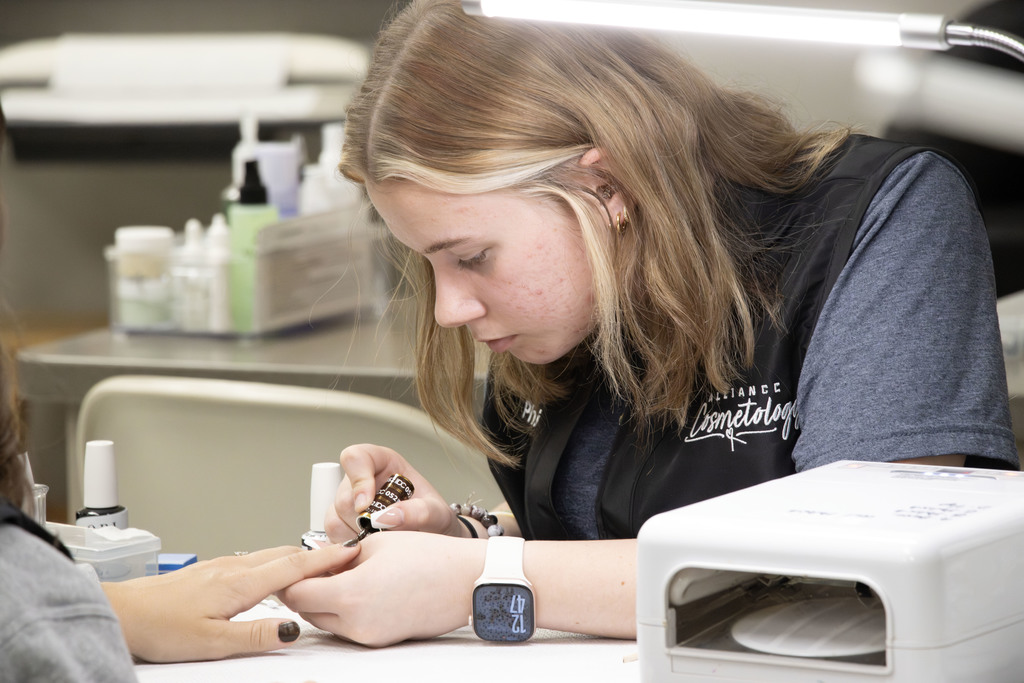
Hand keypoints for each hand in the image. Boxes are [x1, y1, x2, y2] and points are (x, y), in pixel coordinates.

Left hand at [102, 544, 357, 661]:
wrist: (122, 612)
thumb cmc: (159, 626)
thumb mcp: (211, 643)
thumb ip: (255, 634)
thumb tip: (292, 629)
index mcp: (239, 583)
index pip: (294, 566)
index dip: (325, 559)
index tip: (350, 552)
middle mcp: (233, 567)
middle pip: (286, 554)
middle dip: (318, 553)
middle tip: (344, 555)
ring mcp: (221, 566)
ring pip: (270, 555)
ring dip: (298, 556)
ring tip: (318, 561)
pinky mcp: (211, 571)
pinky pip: (255, 559)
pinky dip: (277, 561)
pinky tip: (275, 571)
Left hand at [278, 531, 485, 645]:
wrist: (467, 581)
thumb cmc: (430, 557)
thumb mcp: (376, 544)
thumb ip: (338, 557)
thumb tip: (318, 560)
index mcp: (351, 594)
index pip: (298, 594)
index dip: (291, 578)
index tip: (294, 564)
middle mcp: (356, 624)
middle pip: (307, 612)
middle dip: (306, 590)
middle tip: (316, 567)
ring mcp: (369, 637)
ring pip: (327, 622)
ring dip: (325, 601)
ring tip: (342, 574)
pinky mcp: (381, 641)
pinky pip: (348, 628)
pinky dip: (345, 610)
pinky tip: (362, 587)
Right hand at [327, 444, 465, 542]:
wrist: (433, 539)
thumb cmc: (434, 519)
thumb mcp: (437, 513)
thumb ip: (420, 512)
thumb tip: (388, 518)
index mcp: (382, 463)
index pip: (355, 457)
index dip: (358, 479)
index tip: (366, 504)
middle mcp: (360, 481)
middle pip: (344, 496)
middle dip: (364, 520)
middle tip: (387, 533)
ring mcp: (347, 504)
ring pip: (334, 520)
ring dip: (357, 537)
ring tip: (384, 543)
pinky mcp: (340, 527)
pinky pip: (333, 539)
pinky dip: (350, 550)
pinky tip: (371, 551)